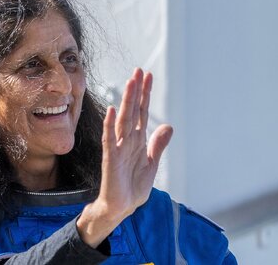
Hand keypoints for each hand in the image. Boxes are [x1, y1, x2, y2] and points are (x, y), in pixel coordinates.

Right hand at [77, 68, 173, 247]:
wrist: (121, 207)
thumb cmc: (133, 187)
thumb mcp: (151, 164)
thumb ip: (158, 145)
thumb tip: (167, 126)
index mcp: (138, 140)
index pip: (142, 112)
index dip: (145, 95)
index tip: (148, 76)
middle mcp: (127, 140)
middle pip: (133, 111)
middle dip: (136, 91)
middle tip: (139, 71)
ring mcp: (118, 148)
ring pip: (123, 120)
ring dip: (127, 101)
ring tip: (130, 83)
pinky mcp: (111, 159)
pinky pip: (110, 139)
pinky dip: (110, 126)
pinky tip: (112, 111)